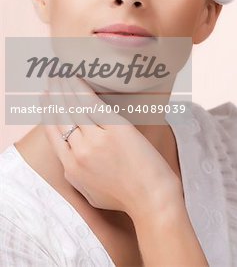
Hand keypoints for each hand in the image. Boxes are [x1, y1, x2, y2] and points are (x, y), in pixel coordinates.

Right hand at [41, 75, 180, 218]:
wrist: (152, 199)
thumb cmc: (126, 198)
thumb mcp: (90, 193)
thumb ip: (77, 175)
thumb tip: (72, 158)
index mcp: (71, 169)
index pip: (53, 134)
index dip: (48, 114)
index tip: (46, 100)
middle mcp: (79, 153)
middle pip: (61, 117)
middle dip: (54, 96)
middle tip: (51, 81)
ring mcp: (96, 140)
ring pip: (74, 108)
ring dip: (64, 88)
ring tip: (61, 75)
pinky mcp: (116, 129)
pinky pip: (92, 104)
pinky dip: (80, 88)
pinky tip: (75, 78)